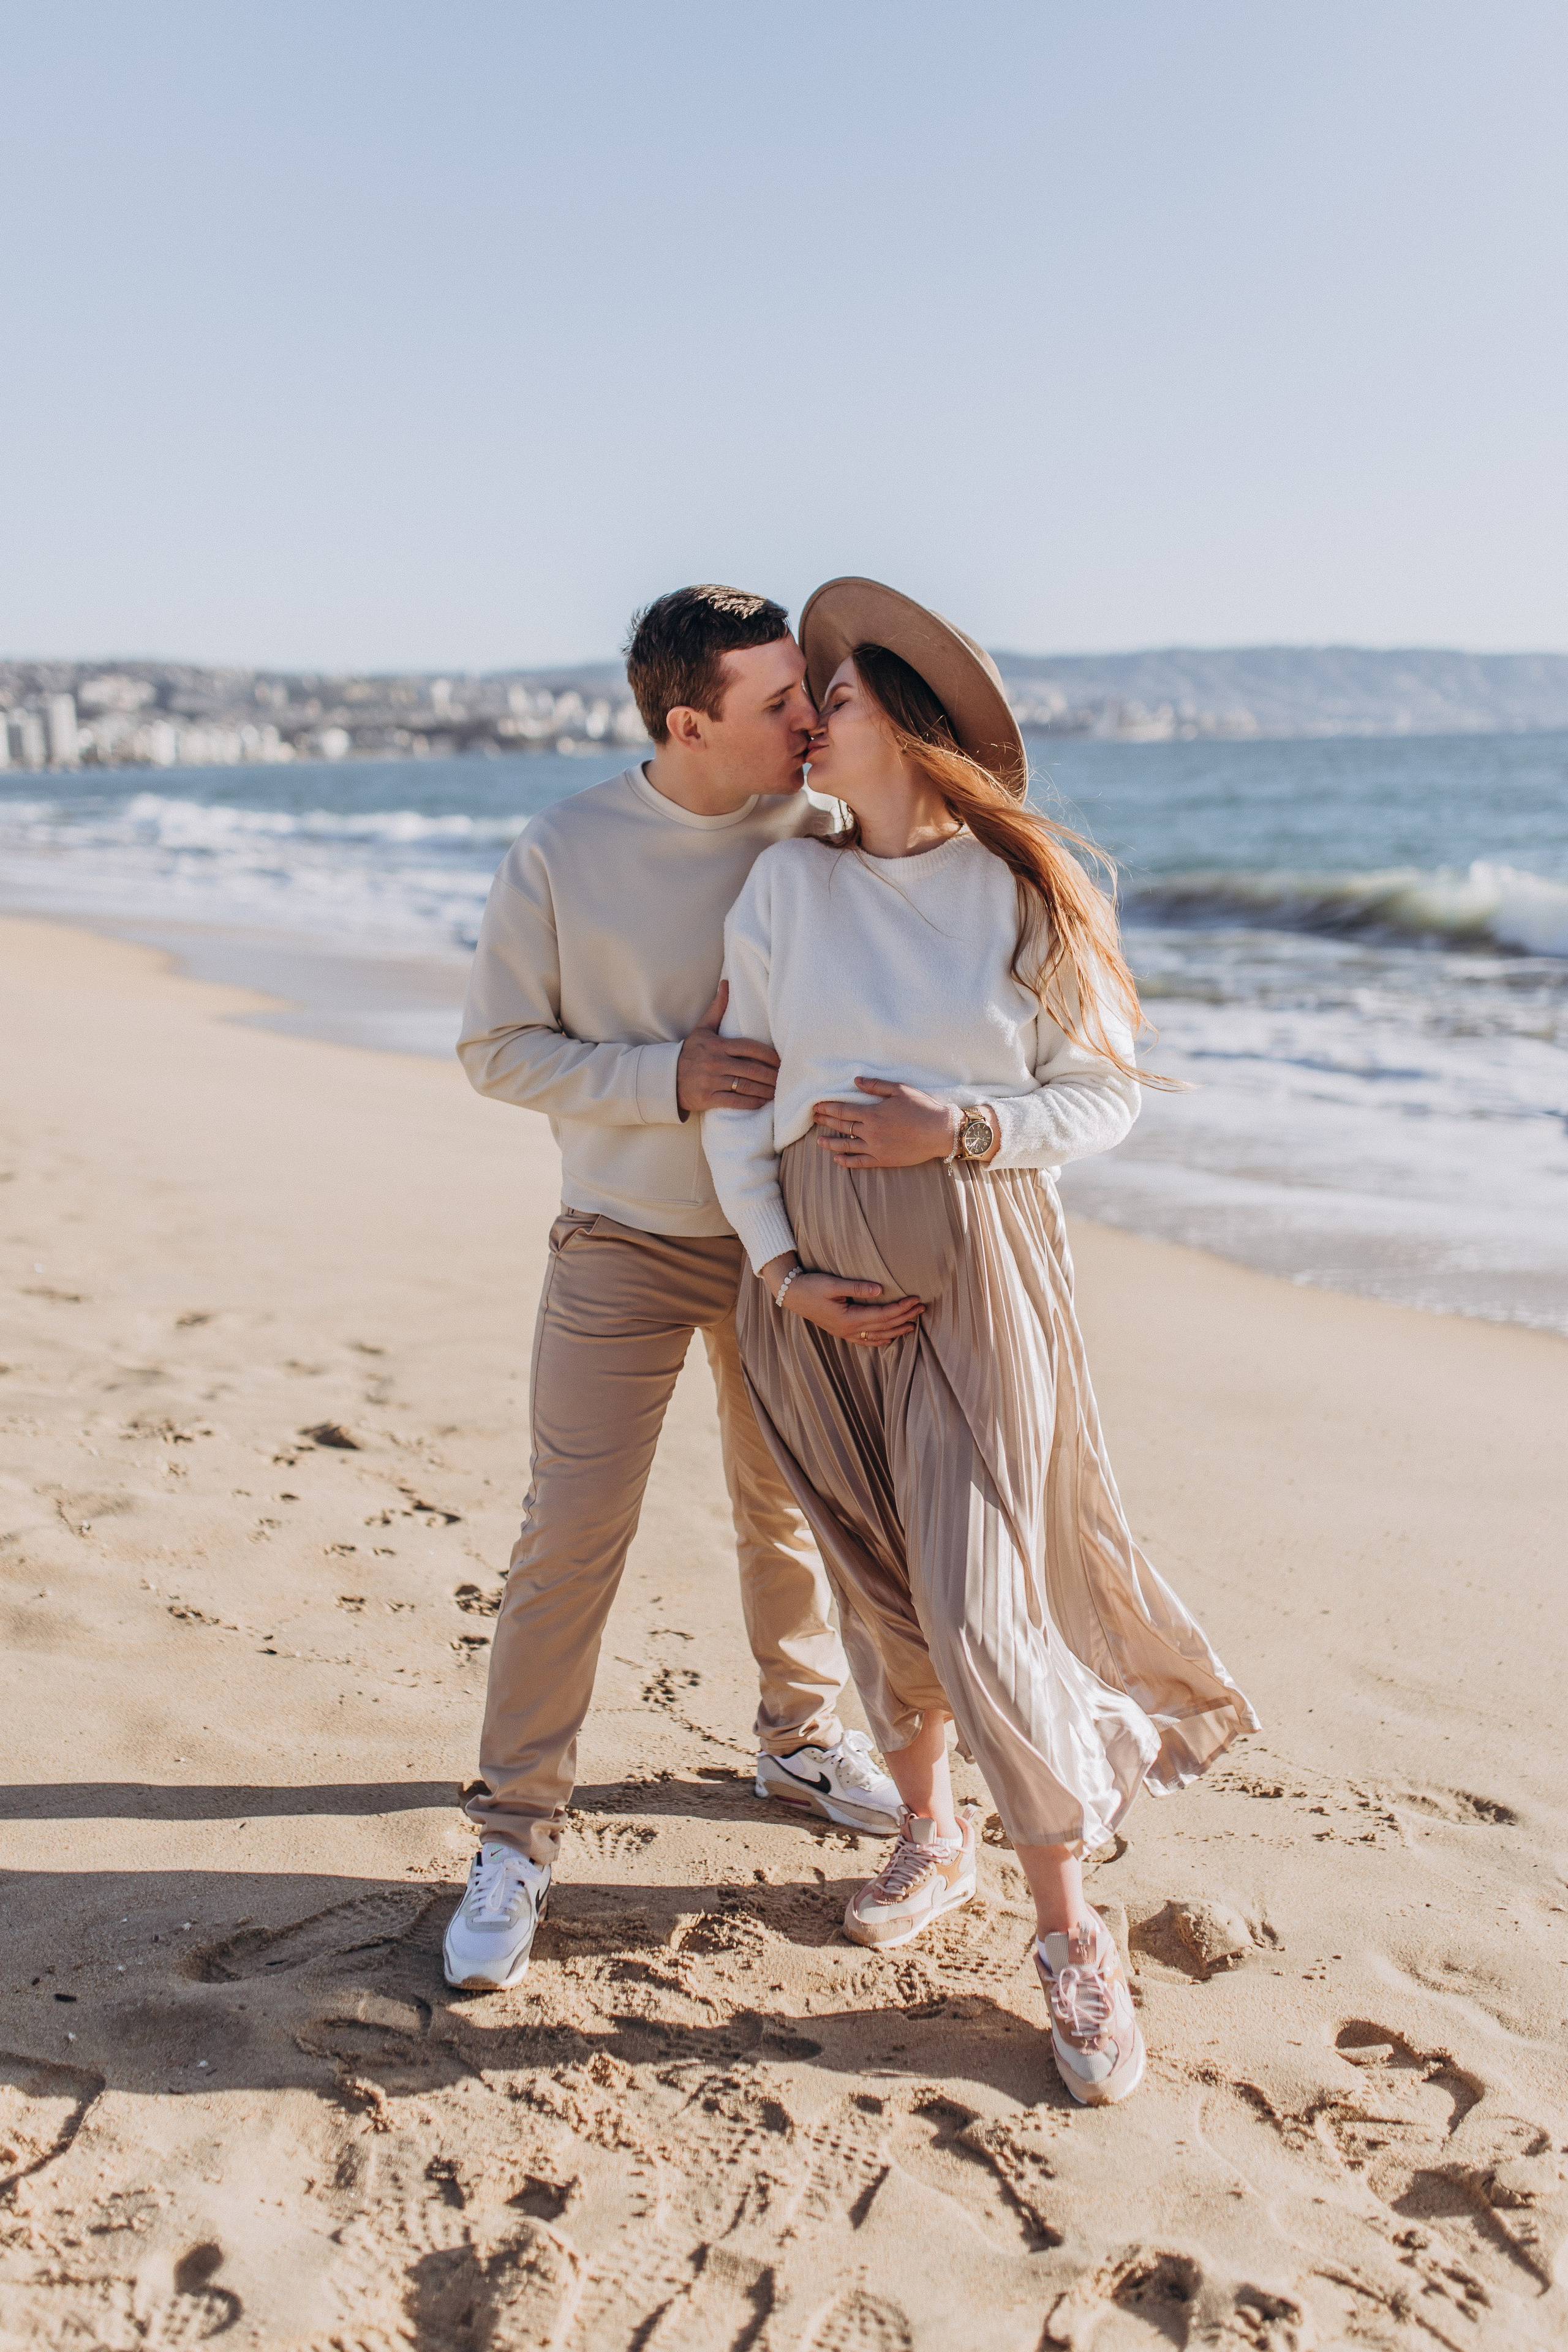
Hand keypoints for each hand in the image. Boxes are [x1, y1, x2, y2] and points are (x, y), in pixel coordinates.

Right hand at [677, 982, 780, 1116]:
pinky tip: (762, 1101)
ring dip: (765, 1090)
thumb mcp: (702, 1029)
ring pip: (746, 1086)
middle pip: (752, 1069)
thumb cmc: (689, 1052)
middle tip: (783, 1078)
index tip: (780, 1061)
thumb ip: (717, 1008)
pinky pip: (736, 1101)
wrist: (667, 1078)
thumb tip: (726, 983)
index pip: (750, 1047)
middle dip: (771, 1075)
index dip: (768, 1055)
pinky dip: (752, 1102)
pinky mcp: (708, 1098)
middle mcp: (715, 1062)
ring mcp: (712, 1081)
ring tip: (776, 1091)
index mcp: (717, 1045)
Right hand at [761, 1255, 923, 1348]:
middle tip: (922, 1308)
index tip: (915, 1299)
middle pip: (883, 1326)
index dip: (900, 1308)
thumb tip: (880, 1290)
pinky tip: (890, 1339)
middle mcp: (848, 1330)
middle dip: (904, 1317)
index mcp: (847, 1318)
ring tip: (913, 1324)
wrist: (791, 1295)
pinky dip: (880, 1340)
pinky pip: (865, 1340)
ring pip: (877, 1336)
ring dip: (896, 1330)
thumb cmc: (811, 1286)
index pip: (882, 1315)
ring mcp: (845, 1333)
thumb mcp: (832, 1284)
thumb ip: (857, 1287)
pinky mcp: (841, 1332)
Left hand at [812, 1078, 960, 1168]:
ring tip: (818, 1141)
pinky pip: (860, 1162)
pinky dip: (847, 1161)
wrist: (940, 1131)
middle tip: (814, 1118)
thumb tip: (856, 1081)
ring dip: (830, 1143)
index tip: (816, 1106)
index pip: (843, 1110)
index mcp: (873, 1113)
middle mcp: (870, 1132)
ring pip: (846, 1146)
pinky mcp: (883, 1160)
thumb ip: (876, 1086)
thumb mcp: (899, 1090)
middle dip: (826, 1121)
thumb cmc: (922, 1108)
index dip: (828, 1108)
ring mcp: (876, 1148)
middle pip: (841, 1126)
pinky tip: (837, 1160)